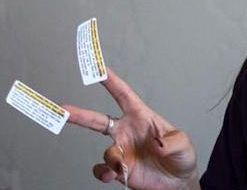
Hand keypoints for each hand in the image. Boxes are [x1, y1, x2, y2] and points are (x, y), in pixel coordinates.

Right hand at [63, 69, 199, 188]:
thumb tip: (157, 146)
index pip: (124, 96)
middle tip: (63, 109)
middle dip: (80, 115)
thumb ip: (171, 143)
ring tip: (123, 167)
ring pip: (107, 152)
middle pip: (98, 120)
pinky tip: (111, 176)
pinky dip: (103, 173)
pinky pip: (102, 169)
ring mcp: (121, 150)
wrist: (176, 181)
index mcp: (142, 118)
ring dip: (112, 160)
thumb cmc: (181, 156)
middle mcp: (127, 132)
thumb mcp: (183, 144)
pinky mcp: (118, 169)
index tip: (99, 68)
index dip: (112, 82)